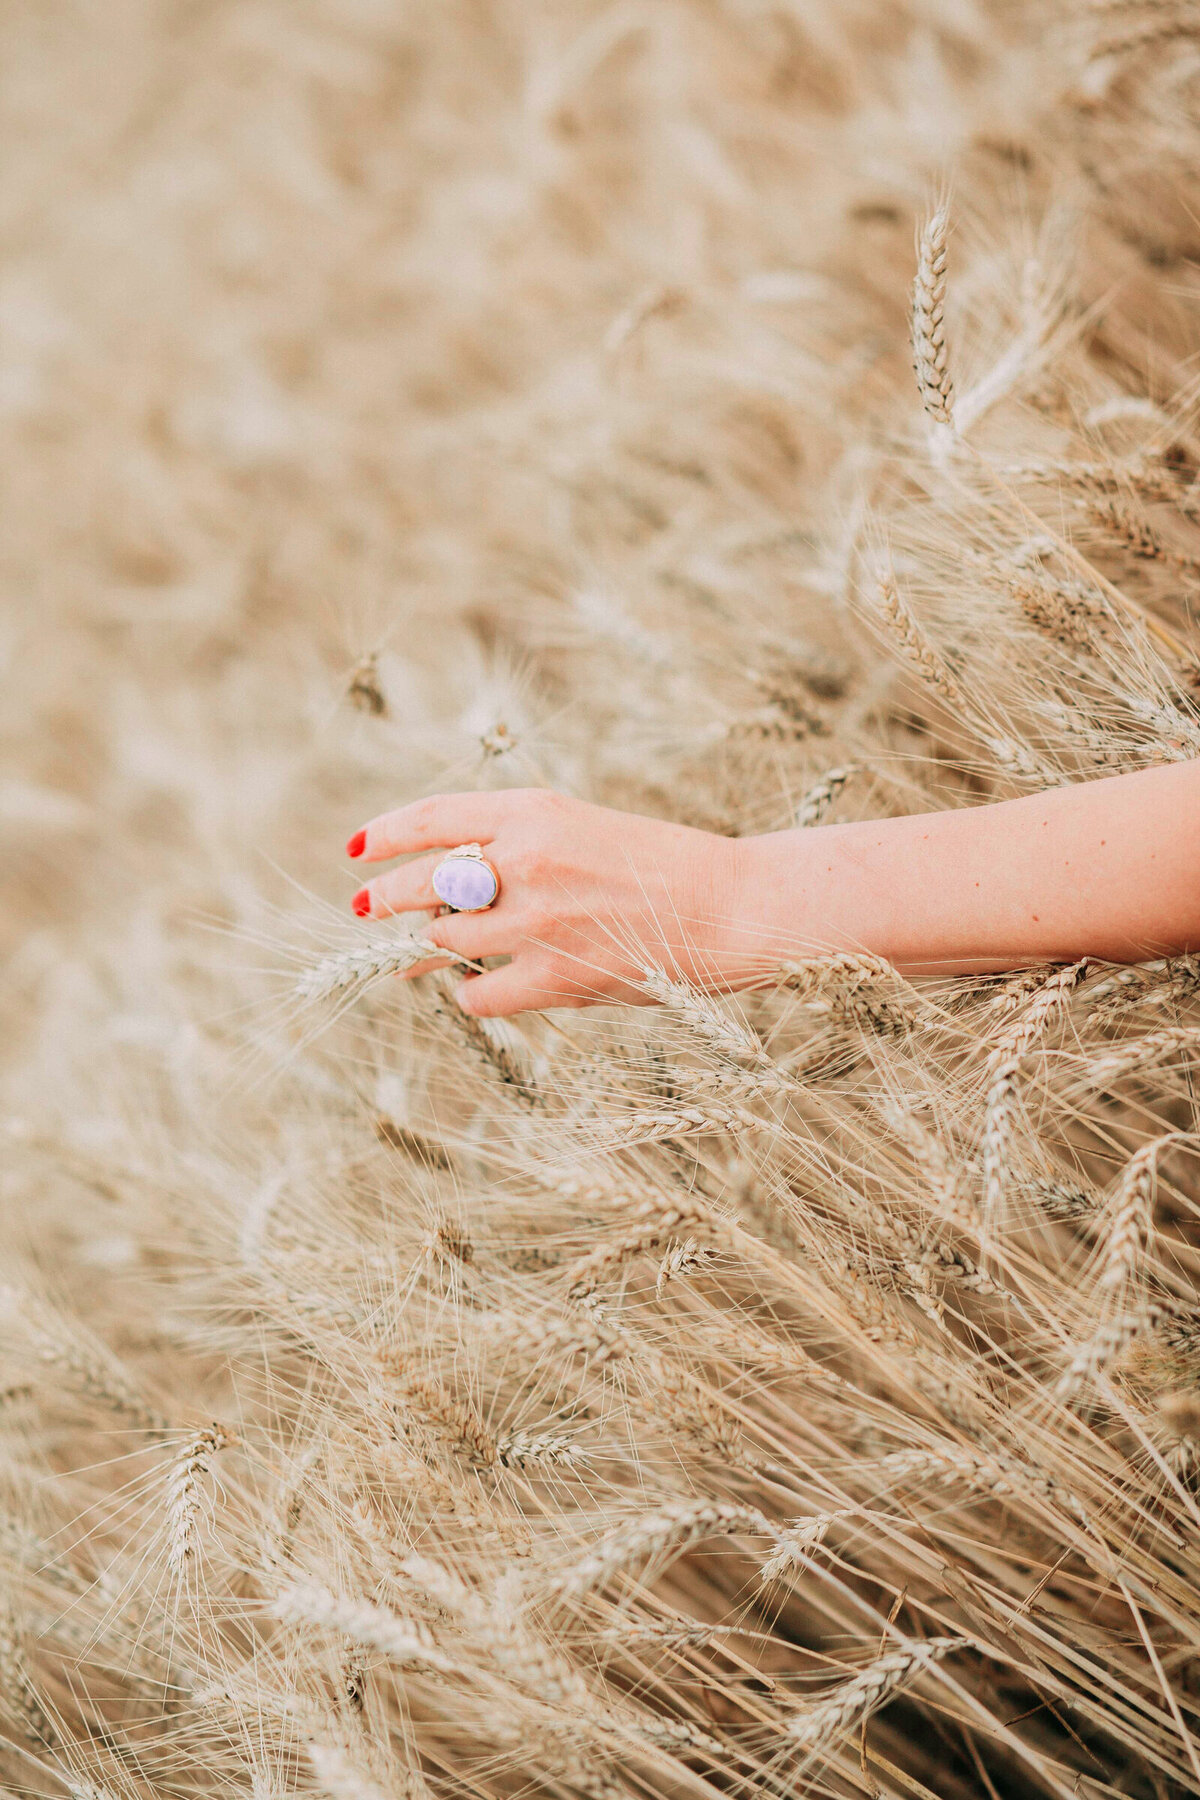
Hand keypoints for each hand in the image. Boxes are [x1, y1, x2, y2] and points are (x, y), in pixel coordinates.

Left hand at [345, 788, 752, 1015]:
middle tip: (362, 909)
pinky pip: (476, 994)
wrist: (730, 909)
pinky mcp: (553, 978)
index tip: (357, 849)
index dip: (385, 835)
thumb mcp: (583, 829)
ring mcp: (536, 922)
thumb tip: (442, 887)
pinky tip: (481, 987)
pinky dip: (470, 992)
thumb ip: (516, 846)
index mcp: (534, 812)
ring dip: (427, 949)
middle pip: (419, 881)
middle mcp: (526, 860)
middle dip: (380, 899)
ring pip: (441, 938)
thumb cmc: (660, 869)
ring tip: (418, 957)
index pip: (433, 818)